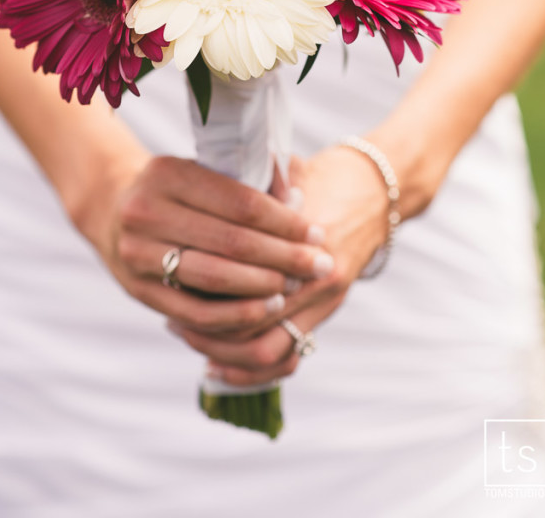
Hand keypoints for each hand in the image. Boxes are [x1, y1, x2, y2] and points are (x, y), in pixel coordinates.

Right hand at [77, 152, 335, 335]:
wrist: (110, 206)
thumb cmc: (174, 187)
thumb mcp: (200, 169)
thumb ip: (245, 182)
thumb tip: (300, 200)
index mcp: (169, 173)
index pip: (241, 203)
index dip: (285, 222)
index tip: (317, 232)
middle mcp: (148, 211)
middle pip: (232, 241)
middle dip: (285, 256)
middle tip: (321, 265)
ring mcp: (138, 253)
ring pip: (215, 277)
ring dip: (264, 286)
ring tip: (297, 286)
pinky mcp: (138, 290)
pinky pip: (195, 311)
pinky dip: (236, 314)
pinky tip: (266, 309)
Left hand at [170, 143, 389, 383]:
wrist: (373, 194)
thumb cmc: (320, 178)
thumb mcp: (287, 172)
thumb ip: (251, 185)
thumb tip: (200, 187)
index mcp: (305, 240)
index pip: (246, 276)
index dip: (204, 279)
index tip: (174, 274)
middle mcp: (317, 280)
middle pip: (250, 320)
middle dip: (206, 320)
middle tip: (171, 312)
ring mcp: (323, 304)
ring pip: (264, 350)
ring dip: (222, 350)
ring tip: (188, 336)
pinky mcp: (323, 317)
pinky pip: (284, 360)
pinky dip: (248, 371)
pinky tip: (214, 365)